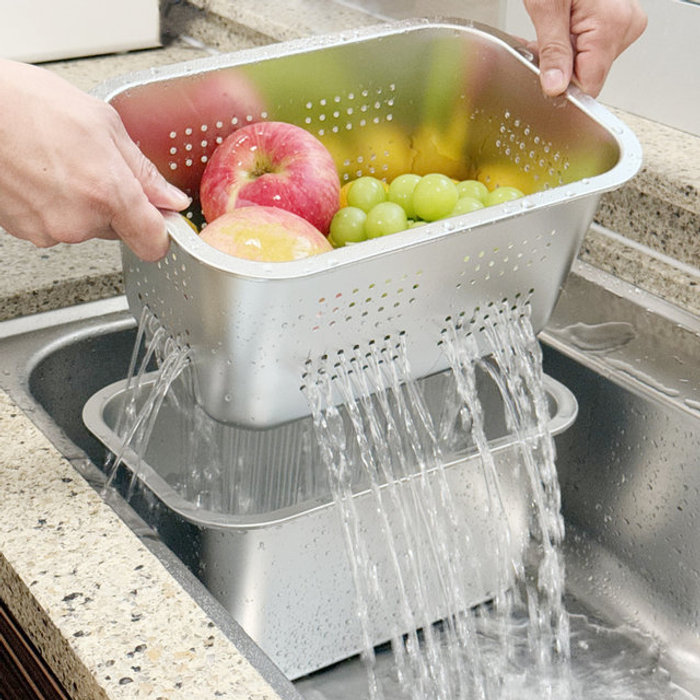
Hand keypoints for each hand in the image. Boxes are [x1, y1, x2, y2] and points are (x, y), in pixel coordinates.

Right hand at [0, 60, 190, 261]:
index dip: (160, 231)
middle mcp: (80, 222)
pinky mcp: (26, 233)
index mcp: (108, 194)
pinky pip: (56, 225)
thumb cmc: (27, 105)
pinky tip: (41, 175)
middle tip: (93, 166)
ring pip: (86, 226)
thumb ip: (143, 171)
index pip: (154, 243)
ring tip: (59, 164)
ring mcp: (49, 230)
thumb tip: (169, 199)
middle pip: (119, 230)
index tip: (160, 219)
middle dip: (114, 204)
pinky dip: (54, 205)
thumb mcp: (103, 124)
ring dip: (82, 203)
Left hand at [522, 0, 646, 97]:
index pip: (590, 85)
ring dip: (559, 58)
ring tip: (544, 34)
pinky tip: (554, 33)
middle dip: (557, 70)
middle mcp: (624, 26)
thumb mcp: (546, 8)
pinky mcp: (614, 21)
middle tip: (535, 48)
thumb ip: (552, 51)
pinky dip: (567, 46)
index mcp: (612, 26)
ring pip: (586, 63)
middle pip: (587, 74)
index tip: (541, 83)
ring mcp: (622, 23)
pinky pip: (589, 47)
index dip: (563, 91)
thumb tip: (555, 87)